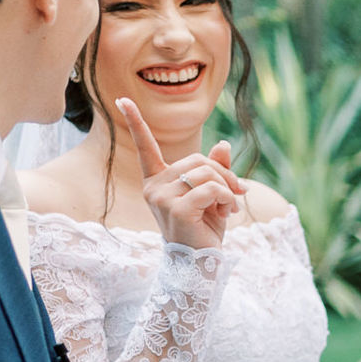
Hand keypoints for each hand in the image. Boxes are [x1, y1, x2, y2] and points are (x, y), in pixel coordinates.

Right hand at [115, 97, 243, 250]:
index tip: (122, 99)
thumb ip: (216, 170)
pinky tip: (228, 211)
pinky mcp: (176, 209)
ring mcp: (161, 198)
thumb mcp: (213, 195)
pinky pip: (210, 189)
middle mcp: (154, 187)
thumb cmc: (204, 228)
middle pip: (196, 159)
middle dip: (223, 174)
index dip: (136, 122)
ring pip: (205, 173)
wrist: (202, 262)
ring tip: (231, 205)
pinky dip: (227, 197)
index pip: (145, 147)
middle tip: (237, 192)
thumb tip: (224, 145)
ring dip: (227, 187)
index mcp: (157, 180)